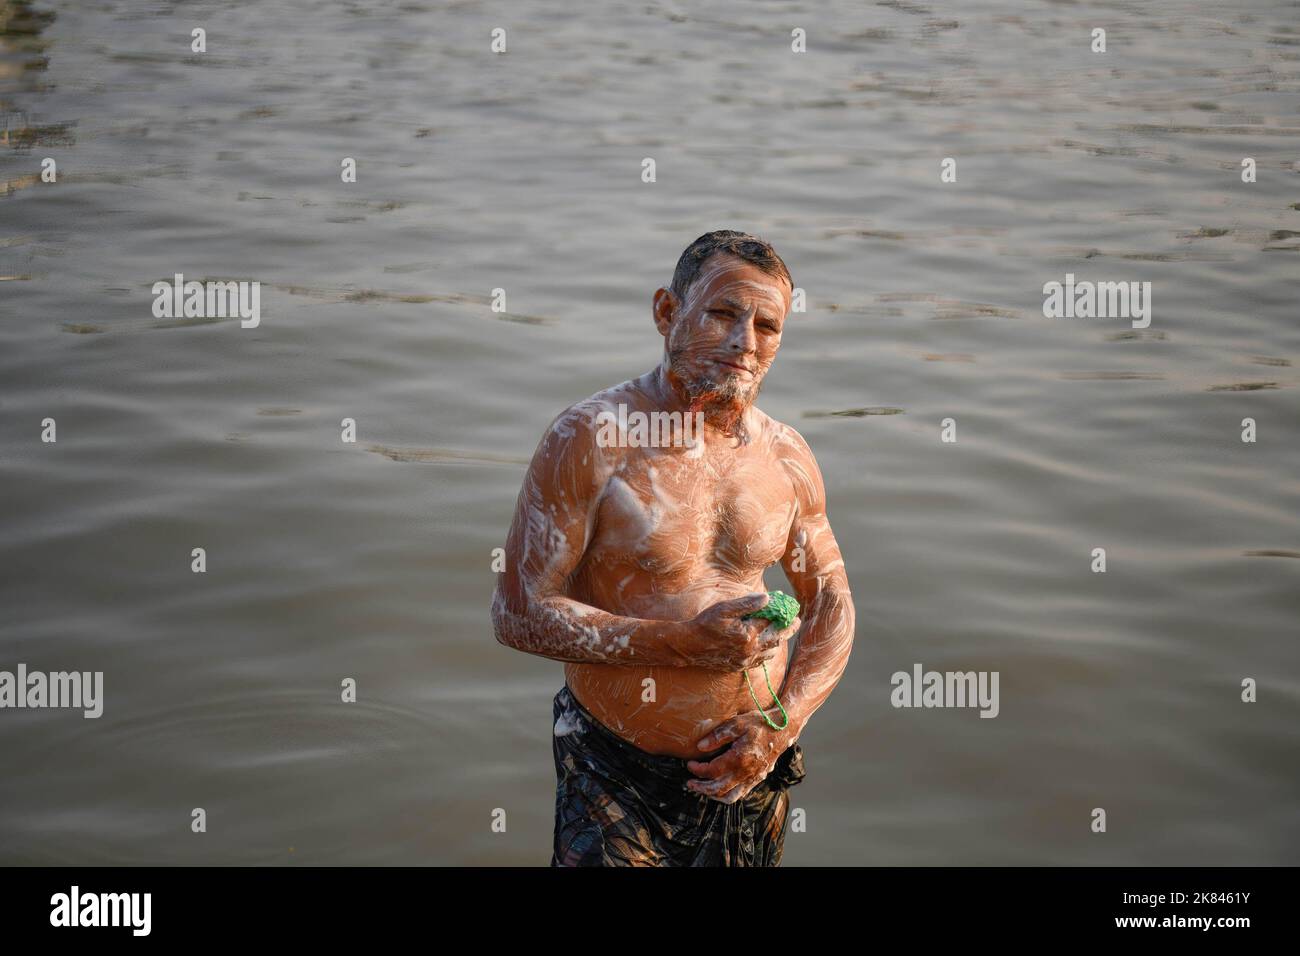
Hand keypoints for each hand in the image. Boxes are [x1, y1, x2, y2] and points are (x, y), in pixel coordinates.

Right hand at [682, 592, 801, 670]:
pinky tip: (767, 646)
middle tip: (795, 621)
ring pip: (770, 652)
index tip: (788, 606)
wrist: (688, 646)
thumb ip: (747, 604)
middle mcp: (750, 649)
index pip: (771, 621)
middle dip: (787, 628)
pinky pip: (760, 661)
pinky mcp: (739, 666)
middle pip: (776, 638)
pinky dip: (767, 653)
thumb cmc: (705, 623)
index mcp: (748, 634)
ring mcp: (745, 659)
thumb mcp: (725, 609)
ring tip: (782, 632)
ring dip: (778, 641)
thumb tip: (768, 598)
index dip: (781, 612)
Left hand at [684, 710, 799, 803]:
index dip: (697, 770)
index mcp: (738, 759)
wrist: (783, 729)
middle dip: (701, 788)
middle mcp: (745, 773)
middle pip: (718, 789)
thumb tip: (700, 747)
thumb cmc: (760, 723)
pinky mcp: (758, 778)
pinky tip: (721, 786)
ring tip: (703, 789)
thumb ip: (717, 736)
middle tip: (690, 783)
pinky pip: (740, 793)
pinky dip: (727, 794)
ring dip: (714, 795)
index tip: (689, 764)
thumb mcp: (737, 723)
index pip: (712, 771)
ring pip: (730, 796)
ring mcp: (753, 778)